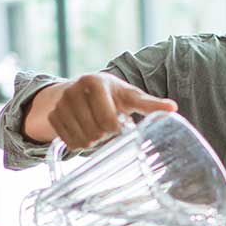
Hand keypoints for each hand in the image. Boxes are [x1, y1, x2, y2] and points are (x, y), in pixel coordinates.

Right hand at [47, 73, 176, 149]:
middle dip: (104, 135)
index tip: (119, 123)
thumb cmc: (113, 95)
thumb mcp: (130, 96)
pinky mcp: (52, 115)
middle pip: (94, 133)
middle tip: (108, 126)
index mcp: (95, 82)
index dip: (116, 129)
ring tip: (97, 128)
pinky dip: (79, 143)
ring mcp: (60, 103)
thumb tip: (173, 108)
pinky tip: (85, 131)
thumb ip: (150, 104)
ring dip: (93, 141)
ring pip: (81, 140)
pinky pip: (68, 142)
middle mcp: (73, 90)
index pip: (107, 121)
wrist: (81, 90)